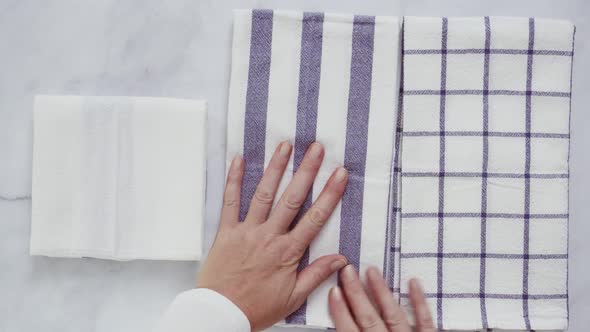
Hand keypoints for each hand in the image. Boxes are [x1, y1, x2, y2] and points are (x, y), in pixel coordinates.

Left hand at [198, 141, 348, 330]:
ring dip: (275, 168)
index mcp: (287, 252)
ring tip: (285, 145)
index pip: (315, 218)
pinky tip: (239, 160)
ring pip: (264, 194)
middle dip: (306, 171)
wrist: (220, 313)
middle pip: (292, 198)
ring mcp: (246, 231)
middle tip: (316, 148)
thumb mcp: (293, 297)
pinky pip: (230, 202)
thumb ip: (316, 274)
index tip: (340, 174)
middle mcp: (269, 236)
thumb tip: (341, 259)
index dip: (329, 194)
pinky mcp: (226, 231)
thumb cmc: (256, 308)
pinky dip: (234, 180)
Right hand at [329, 265, 434, 331]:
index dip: (340, 311)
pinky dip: (419, 301)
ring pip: (393, 315)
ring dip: (381, 292)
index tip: (333, 291)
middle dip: (356, 293)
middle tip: (348, 271)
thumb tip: (342, 326)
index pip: (349, 331)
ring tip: (372, 270)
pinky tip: (413, 282)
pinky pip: (425, 321)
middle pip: (369, 318)